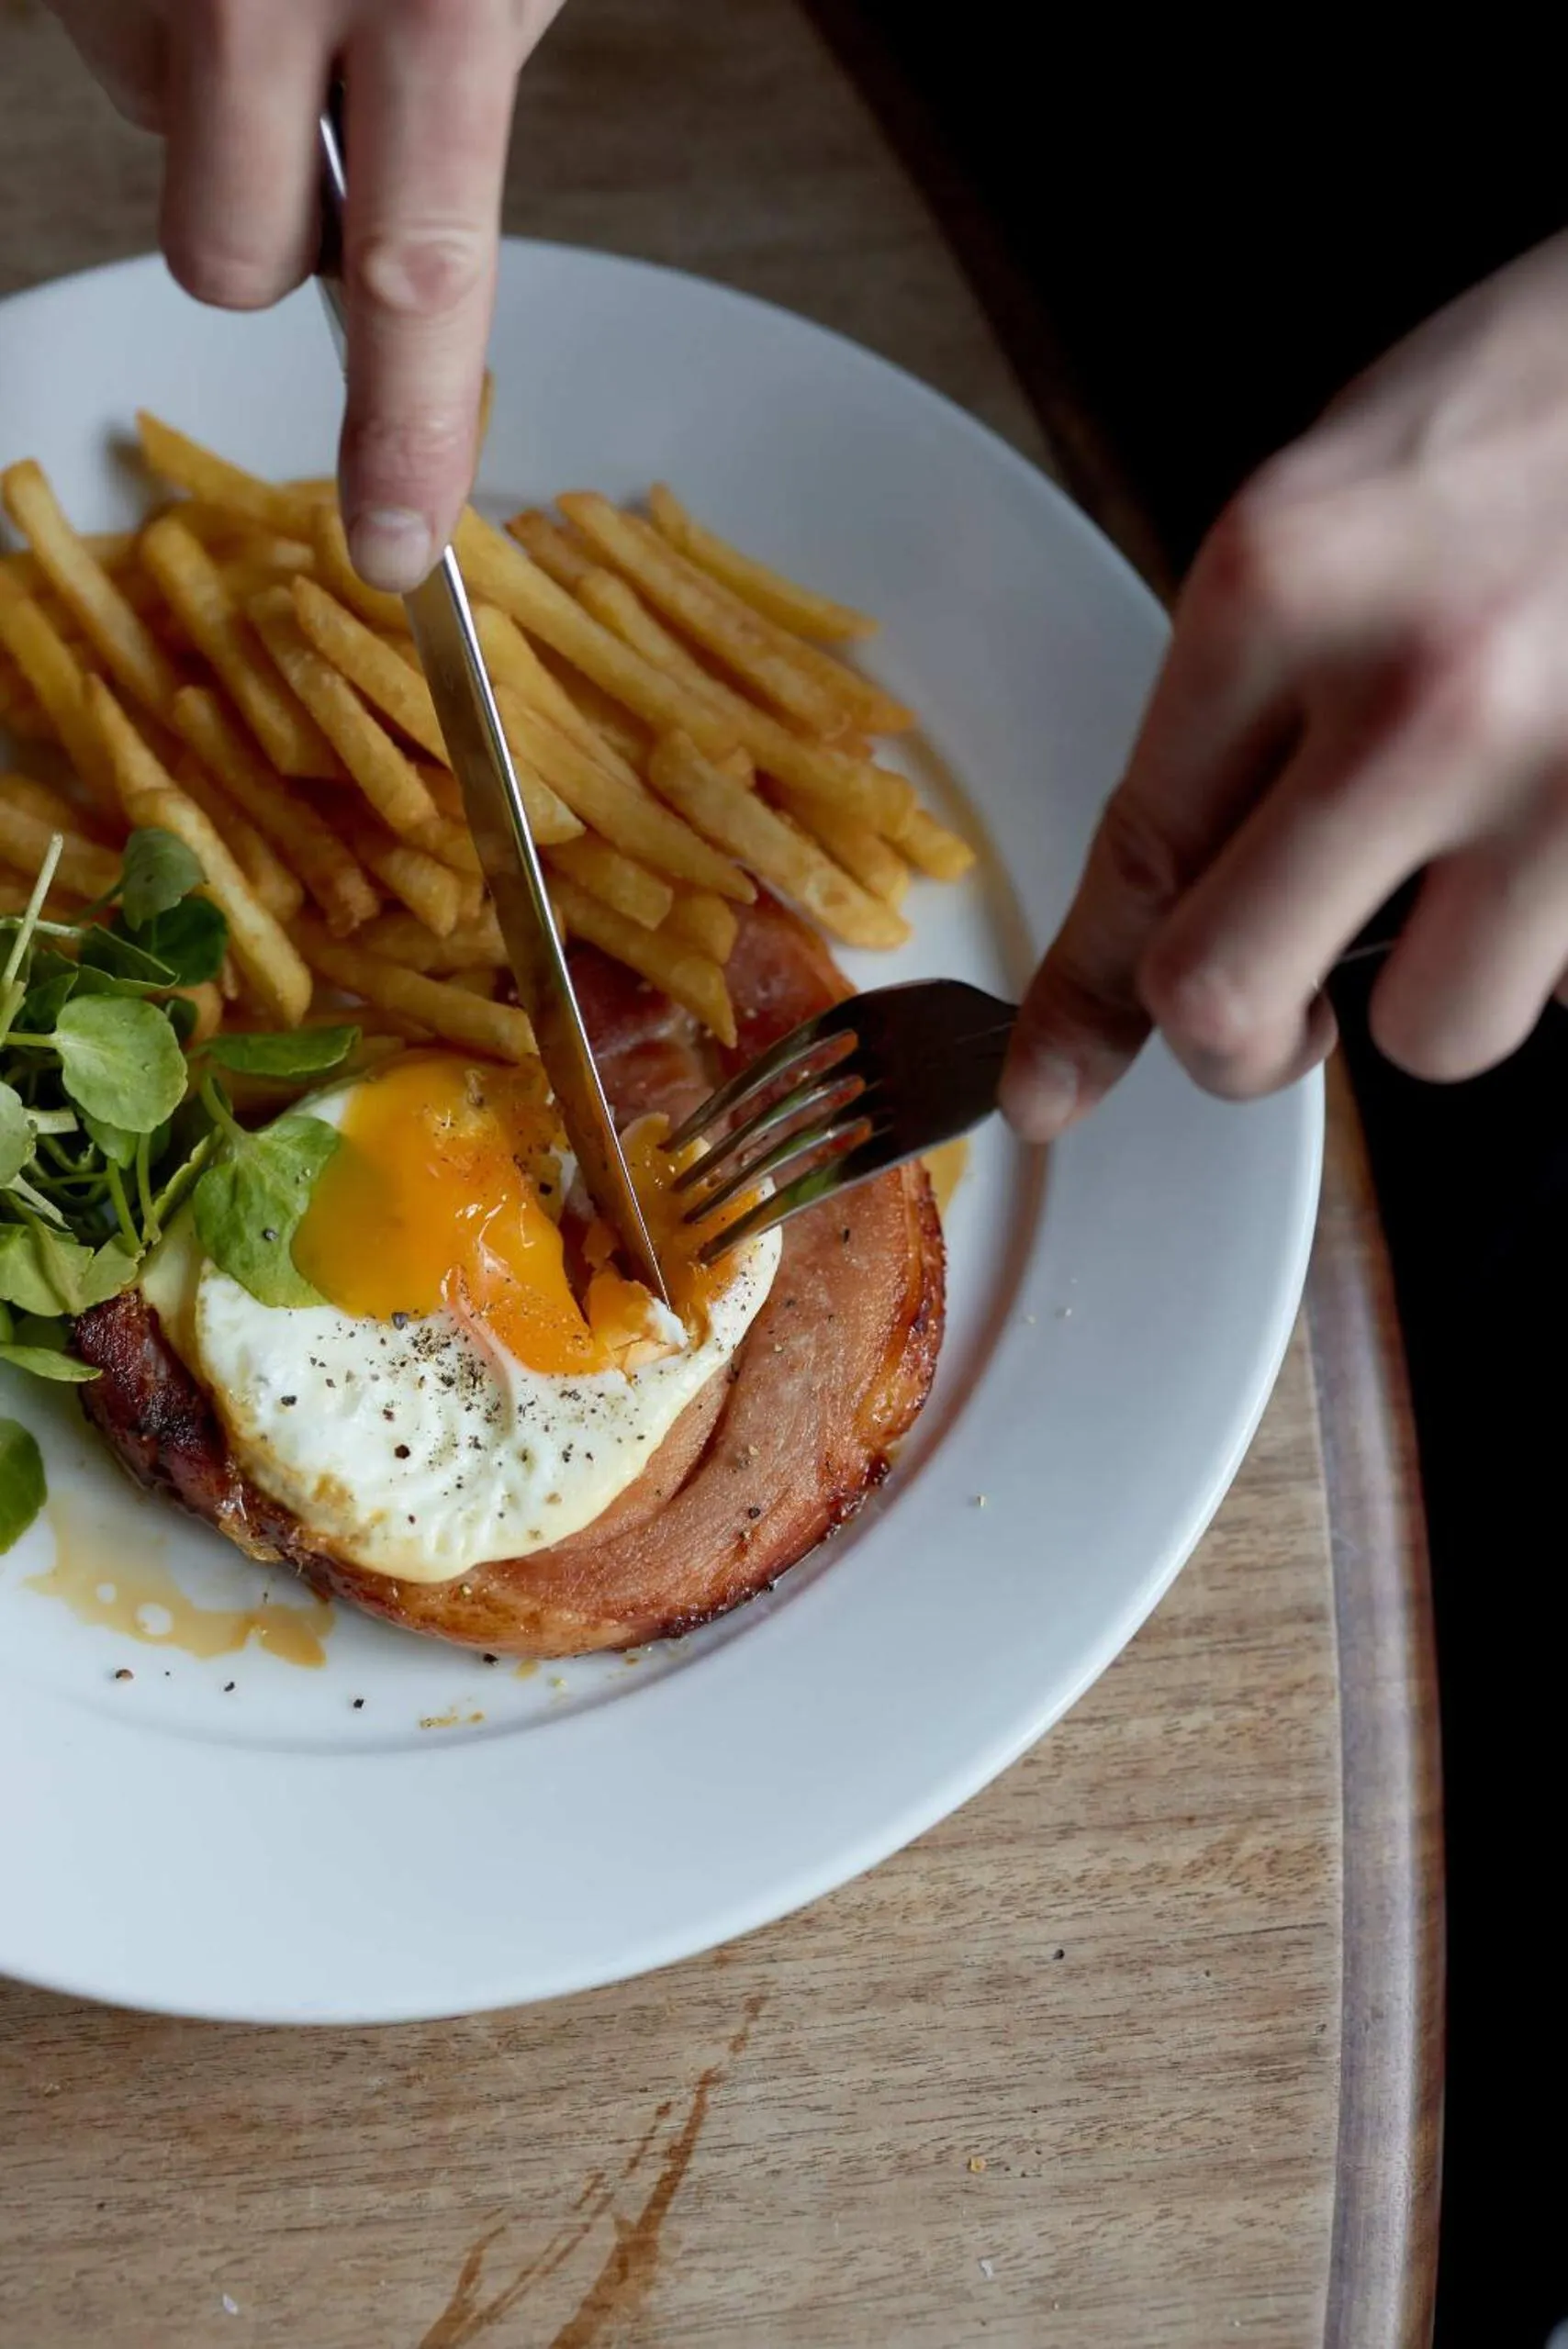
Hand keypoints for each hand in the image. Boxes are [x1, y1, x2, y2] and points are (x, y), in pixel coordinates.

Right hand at [49, 0, 567, 589]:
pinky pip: (121, 58)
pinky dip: (171, 28)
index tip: (397, 549)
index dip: (405, 434)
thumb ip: (457, 103)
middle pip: (233, 263)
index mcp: (432, 4)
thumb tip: (407, 256)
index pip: (420, 281)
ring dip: (222, 120)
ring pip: (170, 160)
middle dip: (274, 241)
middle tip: (329, 127)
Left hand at [1002, 230, 1567, 1139]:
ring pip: (1434, 1035)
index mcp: (1283, 586)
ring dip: (1436, 985)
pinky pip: (1564, 980)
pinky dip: (1549, 934)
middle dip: (1237, 1041)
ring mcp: (1566, 777)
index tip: (1048, 1085)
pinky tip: (1560, 811)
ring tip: (1480, 862)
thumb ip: (1243, 702)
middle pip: (1229, 1001)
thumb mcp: (1339, 508)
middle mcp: (1419, 694)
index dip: (1079, 1007)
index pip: (1134, 858)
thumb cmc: (1545, 398)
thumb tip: (1172, 893)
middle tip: (1277, 1009)